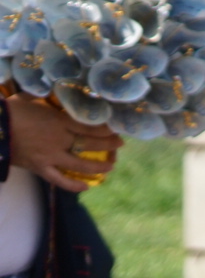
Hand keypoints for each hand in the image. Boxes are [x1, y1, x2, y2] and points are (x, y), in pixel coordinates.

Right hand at [5, 94, 122, 191]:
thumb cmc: (11, 110)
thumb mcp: (35, 100)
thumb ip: (51, 100)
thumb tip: (61, 90)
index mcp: (59, 121)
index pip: (90, 126)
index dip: (106, 129)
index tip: (117, 128)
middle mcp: (59, 140)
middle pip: (90, 144)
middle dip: (108, 145)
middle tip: (120, 145)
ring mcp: (49, 156)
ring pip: (79, 164)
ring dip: (97, 167)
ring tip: (111, 166)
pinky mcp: (39, 168)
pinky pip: (58, 179)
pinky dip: (72, 185)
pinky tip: (86, 187)